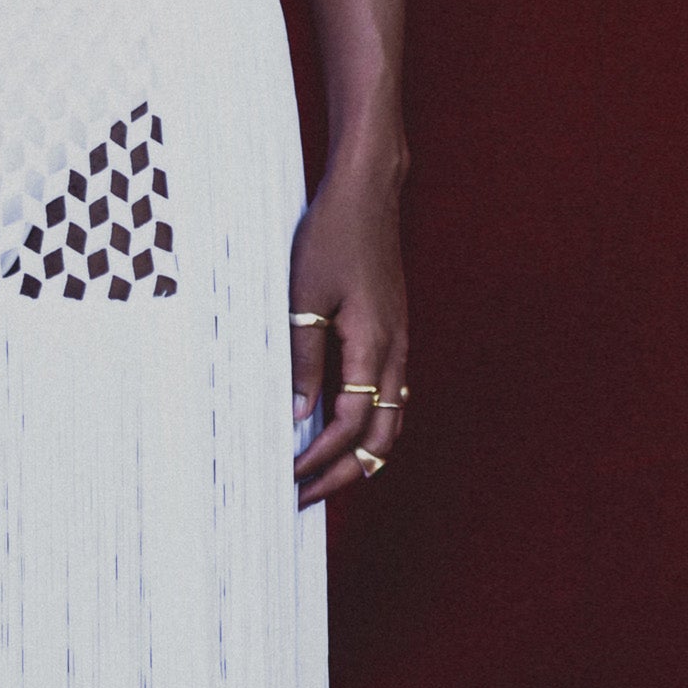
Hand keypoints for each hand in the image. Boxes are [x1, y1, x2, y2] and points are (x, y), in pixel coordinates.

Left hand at [287, 148, 410, 508]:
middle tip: (305, 496)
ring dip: (360, 452)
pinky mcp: (392, 332)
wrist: (369, 191)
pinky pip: (390, 395)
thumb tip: (298, 415)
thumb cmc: (333, 235)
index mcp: (374, 345)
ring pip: (392, 419)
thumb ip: (303, 357)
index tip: (289, 478)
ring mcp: (398, 342)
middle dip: (345, 472)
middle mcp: (395, 351)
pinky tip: (338, 426)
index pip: (353, 424)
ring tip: (322, 473)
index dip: (321, 458)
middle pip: (383, 437)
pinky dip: (369, 423)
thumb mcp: (303, 296)